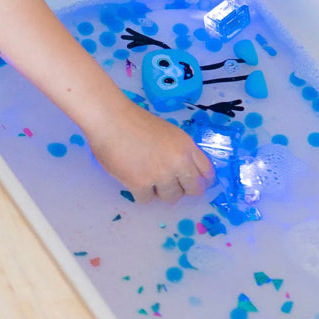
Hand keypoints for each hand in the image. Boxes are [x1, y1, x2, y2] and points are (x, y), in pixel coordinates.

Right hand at [85, 101, 214, 202]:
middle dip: (183, 190)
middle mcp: (178, 162)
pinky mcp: (140, 184)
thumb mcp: (169, 133)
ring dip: (161, 192)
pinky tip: (133, 179)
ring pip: (171, 198)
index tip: (196, 185)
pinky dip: (141, 193)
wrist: (111, 119)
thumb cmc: (136, 122)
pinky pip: (147, 199)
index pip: (207, 172)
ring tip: (148, 178)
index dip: (202, 181)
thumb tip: (185, 174)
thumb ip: (180, 152)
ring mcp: (160, 174)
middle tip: (171, 186)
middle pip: (193, 189)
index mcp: (186, 146)